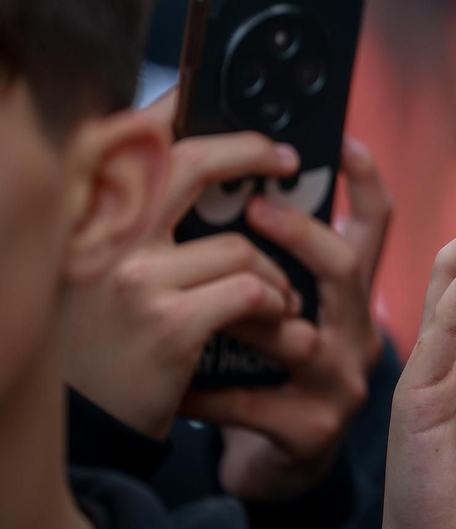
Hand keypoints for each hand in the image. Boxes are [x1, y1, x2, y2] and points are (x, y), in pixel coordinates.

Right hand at [63, 122, 303, 438]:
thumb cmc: (119, 347)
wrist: (97, 432)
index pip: (128, 143)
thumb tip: (200, 159)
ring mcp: (137, 282)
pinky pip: (251, 291)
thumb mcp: (120, 276)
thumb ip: (152, 225)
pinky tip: (271, 325)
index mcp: (95, 225)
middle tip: (287, 157)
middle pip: (188, 163)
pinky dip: (273, 308)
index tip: (212, 96)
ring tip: (279, 301)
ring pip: (240, 246)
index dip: (171, 110)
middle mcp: (107, 243)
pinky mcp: (170, 323)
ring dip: (275, 275)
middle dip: (248, 152)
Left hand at [180, 139, 390, 500]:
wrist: (276, 464)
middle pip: (347, 270)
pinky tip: (174, 382)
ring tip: (195, 297)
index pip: (375, 226)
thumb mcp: (280, 307)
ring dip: (244, 314)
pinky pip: (255, 402)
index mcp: (350, 294)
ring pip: (298, 336)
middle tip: (254, 208)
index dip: (367, 180)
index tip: (341, 139)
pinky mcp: (312, 429)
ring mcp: (340, 382)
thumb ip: (266, 255)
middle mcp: (357, 331)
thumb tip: (228, 174)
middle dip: (303, 233)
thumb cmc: (265, 370)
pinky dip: (209, 391)